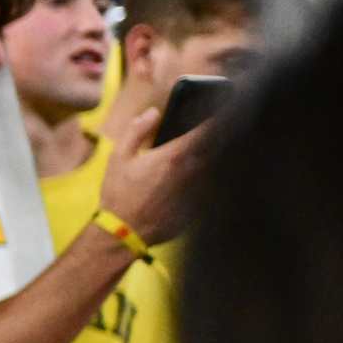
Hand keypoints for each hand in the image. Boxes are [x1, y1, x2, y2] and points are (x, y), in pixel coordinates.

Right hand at [96, 103, 207, 246]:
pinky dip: (209, 182)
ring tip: (207, 156)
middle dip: (219, 137)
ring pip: (216, 169)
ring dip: (213, 160)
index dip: (218, 118)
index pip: (207, 130)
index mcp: (173, 155)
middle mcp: (191, 172)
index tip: (224, 109)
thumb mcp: (118, 157)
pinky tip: (197, 184)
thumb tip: (153, 113)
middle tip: (218, 131)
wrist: (123, 233)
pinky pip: (210, 189)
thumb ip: (136, 131)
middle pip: (217, 148)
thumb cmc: (118, 194)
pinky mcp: (199, 207)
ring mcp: (198, 191)